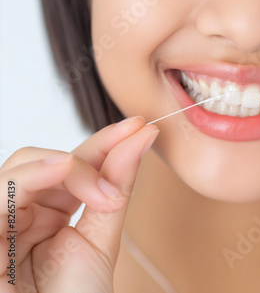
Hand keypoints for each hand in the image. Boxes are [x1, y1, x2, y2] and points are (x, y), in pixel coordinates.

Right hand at [0, 117, 158, 291]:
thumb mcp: (101, 238)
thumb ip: (116, 189)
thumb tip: (141, 140)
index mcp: (49, 213)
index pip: (74, 165)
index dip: (105, 142)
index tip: (140, 126)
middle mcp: (22, 213)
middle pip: (45, 160)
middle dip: (88, 156)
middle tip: (126, 160)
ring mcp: (2, 222)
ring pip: (17, 169)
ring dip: (64, 166)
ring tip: (98, 181)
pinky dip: (30, 177)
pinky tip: (62, 167)